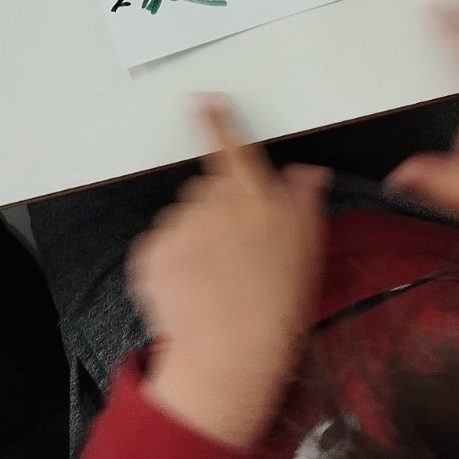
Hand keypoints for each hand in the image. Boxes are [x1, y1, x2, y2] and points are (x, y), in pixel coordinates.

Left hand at [128, 97, 327, 447]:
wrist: (230, 357)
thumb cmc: (276, 306)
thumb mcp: (306, 251)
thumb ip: (303, 203)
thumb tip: (308, 171)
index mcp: (257, 200)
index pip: (234, 150)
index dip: (217, 123)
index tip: (202, 100)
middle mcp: (216, 204)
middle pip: (206, 190)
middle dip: (215, 212)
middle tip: (232, 255)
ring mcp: (180, 226)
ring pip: (182, 218)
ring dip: (192, 239)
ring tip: (212, 279)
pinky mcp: (151, 250)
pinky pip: (158, 245)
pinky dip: (170, 262)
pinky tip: (190, 289)